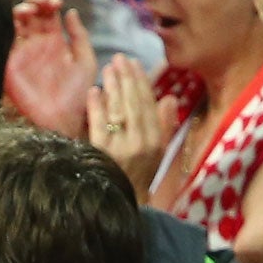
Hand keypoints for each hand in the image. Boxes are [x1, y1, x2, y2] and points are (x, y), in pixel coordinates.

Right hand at [4, 0, 96, 138]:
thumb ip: (80, 36)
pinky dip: (9, 25)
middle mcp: (37, 44)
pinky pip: (5, 40)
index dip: (49, 2)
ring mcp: (23, 53)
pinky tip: (20, 20)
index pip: (47, 13)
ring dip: (22, 9)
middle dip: (35, 1)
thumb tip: (71, 11)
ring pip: (16, 22)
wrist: (62, 120)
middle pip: (31, 13)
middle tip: (44, 2)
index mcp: (54, 41)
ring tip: (32, 9)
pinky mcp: (11, 64)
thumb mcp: (85, 62)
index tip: (56, 2)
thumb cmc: (77, 95)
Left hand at [86, 53, 175, 195]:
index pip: (148, 104)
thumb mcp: (158, 153)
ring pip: (117, 110)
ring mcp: (120, 148)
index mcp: (155, 141)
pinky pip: (98, 124)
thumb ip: (164, 125)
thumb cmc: (140, 176)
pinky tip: (94, 90)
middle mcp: (140, 142)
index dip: (141, 81)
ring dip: (112, 86)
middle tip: (119, 58)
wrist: (122, 204)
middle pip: (132, 103)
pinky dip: (96, 106)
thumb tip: (169, 98)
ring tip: (108, 68)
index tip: (134, 63)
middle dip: (126, 78)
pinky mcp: (100, 153)